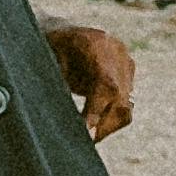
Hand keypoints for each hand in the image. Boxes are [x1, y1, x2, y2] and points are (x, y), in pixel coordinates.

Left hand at [40, 18, 134, 142]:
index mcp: (94, 43)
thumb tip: (66, 121)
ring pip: (125, 105)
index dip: (97, 111)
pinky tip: (94, 128)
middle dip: (102, 126)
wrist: (60, 32)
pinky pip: (125, 104)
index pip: (106, 84)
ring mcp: (125, 61)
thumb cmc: (48, 49)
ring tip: (88, 139)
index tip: (84, 132)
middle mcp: (116, 51)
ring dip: (107, 127)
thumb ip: (58, 87)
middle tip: (84, 143)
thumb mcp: (48, 63)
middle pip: (120, 98)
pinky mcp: (128, 73)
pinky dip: (110, 119)